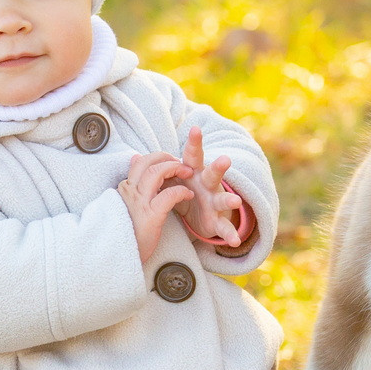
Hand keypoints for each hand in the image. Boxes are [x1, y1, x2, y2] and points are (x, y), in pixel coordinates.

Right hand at [118, 151, 194, 261]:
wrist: (116, 256)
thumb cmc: (126, 232)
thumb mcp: (126, 204)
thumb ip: (133, 183)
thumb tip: (134, 158)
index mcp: (125, 189)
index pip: (140, 162)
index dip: (157, 158)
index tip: (169, 162)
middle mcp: (130, 192)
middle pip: (148, 162)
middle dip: (167, 158)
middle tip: (180, 163)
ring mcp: (139, 203)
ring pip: (156, 172)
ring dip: (174, 168)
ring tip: (186, 173)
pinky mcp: (151, 216)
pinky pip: (169, 195)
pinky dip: (181, 191)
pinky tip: (188, 195)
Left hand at [166, 127, 244, 246]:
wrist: (201, 216)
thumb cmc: (186, 191)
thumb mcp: (171, 180)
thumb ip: (157, 169)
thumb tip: (135, 158)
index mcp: (194, 173)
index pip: (193, 156)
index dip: (195, 143)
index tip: (195, 129)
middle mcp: (207, 184)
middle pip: (213, 173)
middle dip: (219, 167)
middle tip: (225, 159)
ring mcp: (214, 202)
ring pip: (222, 199)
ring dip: (229, 200)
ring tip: (235, 202)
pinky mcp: (217, 220)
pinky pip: (223, 228)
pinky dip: (230, 233)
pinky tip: (234, 241)